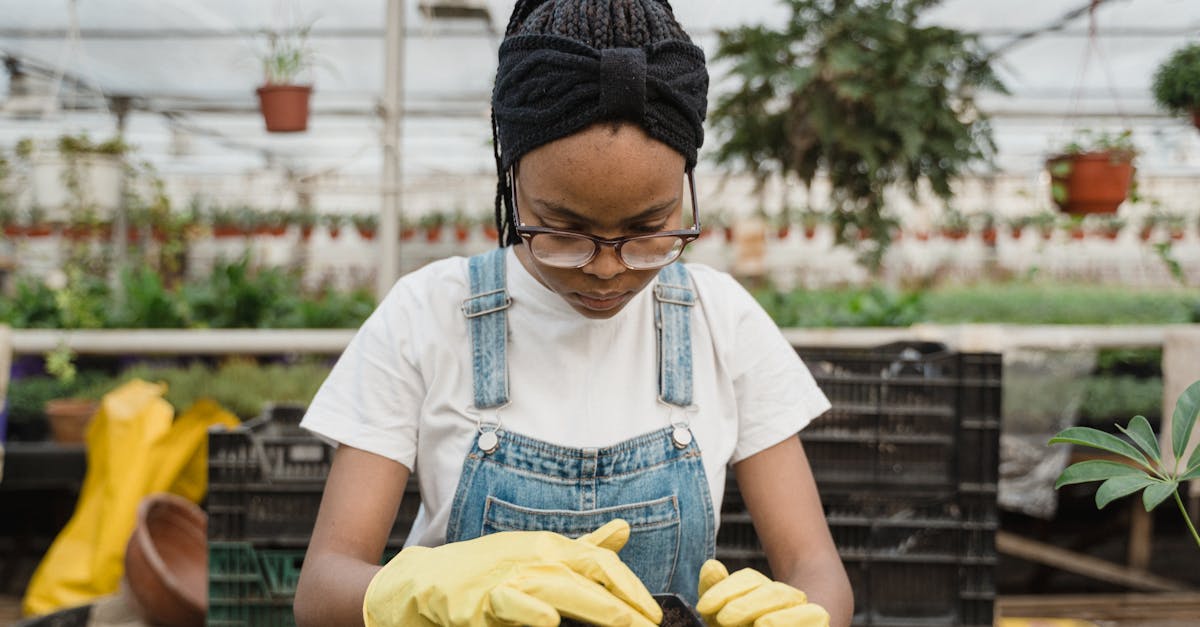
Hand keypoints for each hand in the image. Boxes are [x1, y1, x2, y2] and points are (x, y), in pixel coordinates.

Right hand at [363, 519, 661, 626]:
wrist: (423, 582)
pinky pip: (507, 604)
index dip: (630, 586)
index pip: (599, 561)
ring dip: (592, 606)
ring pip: (555, 588)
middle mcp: (530, 556)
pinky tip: (549, 621)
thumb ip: (582, 548)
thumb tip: (624, 530)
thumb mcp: (538, 554)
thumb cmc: (486, 570)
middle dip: (622, 603)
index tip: (654, 614)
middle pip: (586, 574)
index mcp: (548, 546)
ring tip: (623, 623)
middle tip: (650, 626)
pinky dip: (528, 611)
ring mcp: (503, 577)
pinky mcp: (476, 602)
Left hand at [696, 559, 828, 626]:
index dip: (725, 590)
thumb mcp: (726, 615)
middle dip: (746, 605)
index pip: (750, 581)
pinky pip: (816, 619)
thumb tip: (712, 565)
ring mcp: (810, 613)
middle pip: (773, 593)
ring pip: (798, 607)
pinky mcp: (820, 623)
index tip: (704, 607)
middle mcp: (792, 600)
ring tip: (761, 625)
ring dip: (779, 617)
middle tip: (724, 619)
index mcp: (766, 593)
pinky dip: (798, 623)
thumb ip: (718, 590)